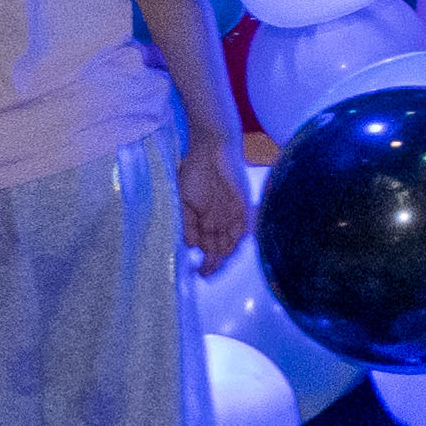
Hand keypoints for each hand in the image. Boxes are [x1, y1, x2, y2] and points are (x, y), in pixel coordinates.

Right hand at [176, 143, 248, 270]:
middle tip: (205, 275)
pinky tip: (226, 250)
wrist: (210, 150)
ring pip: (231, 244)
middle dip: (213, 265)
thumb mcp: (183, 201)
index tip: (197, 274)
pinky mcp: (242, 207)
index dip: (204, 263)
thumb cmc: (193, 174)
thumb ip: (187, 224)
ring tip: (213, 267)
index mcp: (205, 222)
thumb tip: (191, 246)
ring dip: (223, 257)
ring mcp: (232, 216)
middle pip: (220, 251)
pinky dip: (235, 241)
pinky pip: (242, 229)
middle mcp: (220, 222)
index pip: (207, 249)